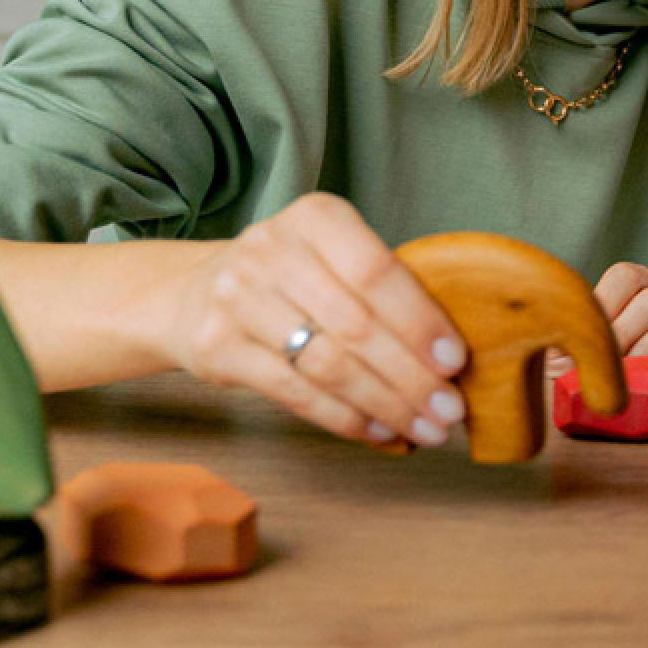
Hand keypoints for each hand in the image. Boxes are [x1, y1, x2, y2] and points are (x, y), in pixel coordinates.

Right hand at [168, 193, 469, 447]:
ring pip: (328, 365)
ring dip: (385, 404)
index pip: (377, 272)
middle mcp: (272, 251)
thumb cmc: (291, 275)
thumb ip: (384, 288)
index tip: (455, 361)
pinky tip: (378, 430)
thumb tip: (450, 356)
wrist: (192, 291)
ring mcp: (238, 299)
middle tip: (449, 409)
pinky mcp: (217, 348)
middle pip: (357, 326)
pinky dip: (345, 417)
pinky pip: (295, 393)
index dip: (420, 321)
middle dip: (411, 376)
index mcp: (316, 217)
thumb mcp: (333, 254)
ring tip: (425, 428)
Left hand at [547, 262, 647, 377]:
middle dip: (625, 337)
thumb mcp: (577, 349)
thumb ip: (566, 346)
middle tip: (606, 365)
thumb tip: (554, 360)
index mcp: (633, 284)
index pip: (626, 277)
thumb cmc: (595, 366)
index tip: (590, 338)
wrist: (632, 395)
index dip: (608, 306)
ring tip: (630, 377)